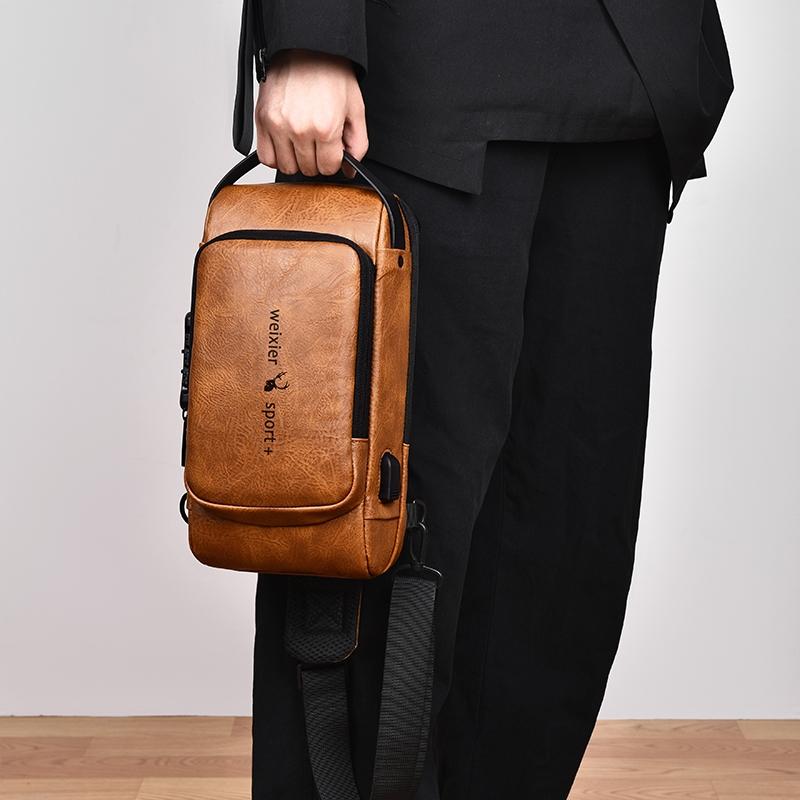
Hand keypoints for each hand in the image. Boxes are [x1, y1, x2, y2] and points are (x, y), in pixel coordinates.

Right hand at [255, 49, 367, 177]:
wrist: (306, 47)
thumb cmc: (331, 73)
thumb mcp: (355, 109)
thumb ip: (357, 144)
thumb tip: (350, 170)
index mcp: (325, 127)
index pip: (328, 168)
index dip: (333, 160)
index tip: (331, 149)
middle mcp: (300, 129)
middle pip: (308, 169)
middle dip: (316, 159)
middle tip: (318, 141)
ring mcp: (278, 126)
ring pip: (287, 167)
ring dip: (296, 160)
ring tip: (302, 141)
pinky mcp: (262, 120)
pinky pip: (266, 158)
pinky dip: (276, 157)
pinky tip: (286, 145)